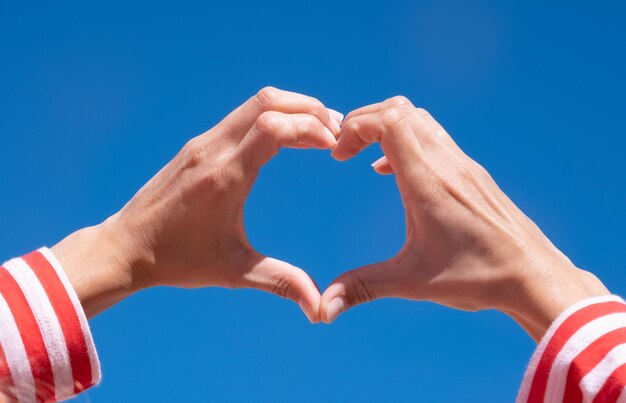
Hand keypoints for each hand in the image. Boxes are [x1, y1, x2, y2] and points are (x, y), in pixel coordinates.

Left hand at [52, 87, 342, 321]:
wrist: (125, 247)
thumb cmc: (178, 260)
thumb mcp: (233, 272)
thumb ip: (281, 282)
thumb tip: (320, 310)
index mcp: (224, 177)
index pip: (273, 127)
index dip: (310, 127)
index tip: (334, 146)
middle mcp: (213, 150)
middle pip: (268, 101)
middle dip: (309, 109)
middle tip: (337, 130)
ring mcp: (202, 143)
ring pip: (255, 103)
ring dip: (292, 109)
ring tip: (320, 131)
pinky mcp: (197, 146)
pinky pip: (242, 117)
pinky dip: (272, 117)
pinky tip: (287, 138)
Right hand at [320, 96, 608, 339]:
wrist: (534, 276)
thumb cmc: (477, 277)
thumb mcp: (413, 281)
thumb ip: (364, 287)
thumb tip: (324, 308)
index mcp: (428, 182)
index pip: (389, 120)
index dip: (355, 127)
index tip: (338, 157)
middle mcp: (447, 163)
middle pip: (399, 109)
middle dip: (363, 121)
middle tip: (344, 150)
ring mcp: (463, 164)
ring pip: (419, 117)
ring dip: (386, 126)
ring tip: (363, 154)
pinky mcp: (472, 172)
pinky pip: (434, 136)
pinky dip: (405, 139)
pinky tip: (392, 172)